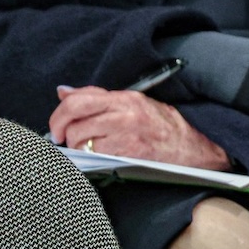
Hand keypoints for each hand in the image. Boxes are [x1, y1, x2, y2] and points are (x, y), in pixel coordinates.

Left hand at [49, 86, 227, 169]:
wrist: (192, 148)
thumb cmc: (163, 127)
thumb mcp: (134, 104)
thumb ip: (98, 98)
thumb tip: (64, 92)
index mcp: (125, 97)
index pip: (80, 98)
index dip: (59, 113)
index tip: (57, 125)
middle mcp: (125, 112)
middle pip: (74, 116)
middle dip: (61, 129)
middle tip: (61, 137)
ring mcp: (126, 132)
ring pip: (80, 138)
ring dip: (78, 146)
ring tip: (90, 147)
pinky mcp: (128, 151)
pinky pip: (94, 154)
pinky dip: (91, 157)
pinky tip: (101, 156)